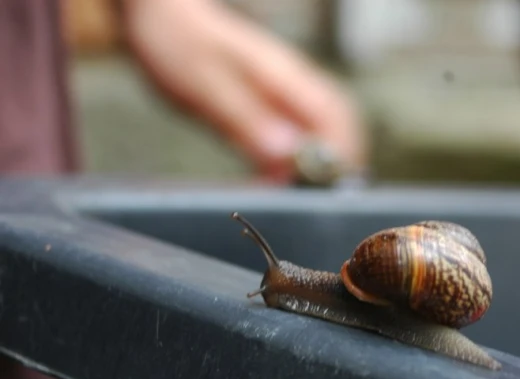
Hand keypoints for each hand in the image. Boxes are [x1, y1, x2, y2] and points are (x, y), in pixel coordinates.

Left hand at [119, 0, 365, 182]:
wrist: (158, 13)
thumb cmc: (178, 41)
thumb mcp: (206, 87)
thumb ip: (245, 120)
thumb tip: (285, 154)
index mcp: (285, 77)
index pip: (335, 119)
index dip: (341, 157)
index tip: (325, 191)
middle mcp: (292, 85)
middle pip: (339, 126)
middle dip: (340, 165)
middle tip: (319, 201)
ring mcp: (282, 93)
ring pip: (320, 131)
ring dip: (318, 165)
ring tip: (298, 196)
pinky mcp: (266, 103)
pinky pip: (294, 133)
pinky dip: (293, 160)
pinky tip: (276, 179)